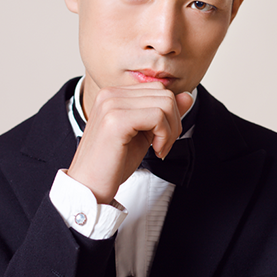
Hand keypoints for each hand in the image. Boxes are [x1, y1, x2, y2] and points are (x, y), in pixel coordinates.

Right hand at [67, 83, 192, 203]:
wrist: (89, 187)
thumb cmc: (112, 164)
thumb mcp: (144, 134)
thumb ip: (163, 114)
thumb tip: (187, 96)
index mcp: (113, 94)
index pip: (158, 89)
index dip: (169, 114)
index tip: (161, 138)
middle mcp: (110, 94)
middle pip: (164, 93)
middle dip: (174, 122)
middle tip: (163, 145)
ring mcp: (111, 105)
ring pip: (165, 103)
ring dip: (170, 131)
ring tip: (159, 149)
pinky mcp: (115, 120)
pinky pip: (157, 116)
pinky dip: (164, 136)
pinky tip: (155, 151)